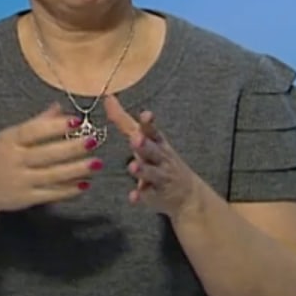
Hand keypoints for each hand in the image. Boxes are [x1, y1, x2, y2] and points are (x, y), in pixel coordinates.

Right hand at [0, 103, 104, 214]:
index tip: (77, 121)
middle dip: (72, 148)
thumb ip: (36, 123)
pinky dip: (68, 190)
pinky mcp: (25, 199)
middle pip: (46, 153)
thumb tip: (59, 107)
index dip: (55, 126)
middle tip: (93, 141)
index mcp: (8, 141)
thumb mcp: (8, 136)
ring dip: (76, 169)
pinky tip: (85, 184)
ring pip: (52, 175)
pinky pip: (51, 194)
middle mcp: (13, 160)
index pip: (33, 131)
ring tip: (96, 163)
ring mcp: (19, 181)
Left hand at [103, 95, 202, 215]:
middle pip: (152, 150)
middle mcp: (160, 158)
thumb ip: (125, 122)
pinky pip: (148, 196)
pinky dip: (140, 196)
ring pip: (151, 173)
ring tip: (133, 166)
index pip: (153, 131)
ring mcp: (160, 177)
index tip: (146, 114)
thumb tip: (107, 98)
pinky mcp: (156, 195)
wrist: (187, 194)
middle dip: (144, 144)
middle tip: (136, 139)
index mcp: (157, 143)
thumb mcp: (147, 139)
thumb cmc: (161, 160)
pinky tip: (133, 197)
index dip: (149, 123)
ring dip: (142, 169)